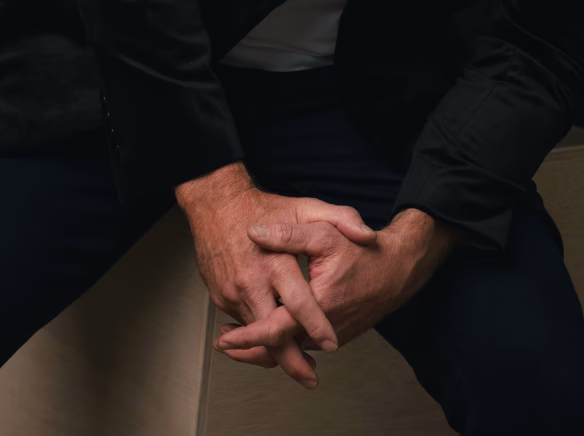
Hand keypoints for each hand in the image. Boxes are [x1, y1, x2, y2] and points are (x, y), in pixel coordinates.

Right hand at [174, 162, 376, 387]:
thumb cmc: (263, 206)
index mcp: (275, 262)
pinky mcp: (221, 297)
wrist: (216, 204)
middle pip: (272, 332)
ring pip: (257, 332)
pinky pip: (244, 322)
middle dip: (292, 360)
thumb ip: (341, 218)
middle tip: (311, 378)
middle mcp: (251, 282)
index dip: (316, 326)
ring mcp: (233, 292)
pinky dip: (259, 333)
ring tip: (297, 365)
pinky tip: (273, 338)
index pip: (298, 303)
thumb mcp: (306, 207)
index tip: (332, 343)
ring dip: (274, 351)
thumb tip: (368, 236)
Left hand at [214, 208, 463, 362]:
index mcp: (319, 305)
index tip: (225, 340)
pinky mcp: (333, 336)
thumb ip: (288, 234)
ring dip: (263, 348)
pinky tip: (265, 331)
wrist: (396, 270)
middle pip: (279, 351)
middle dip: (248, 350)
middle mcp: (324, 329)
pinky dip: (282, 342)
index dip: (247, 337)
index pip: (276, 330)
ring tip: (235, 340)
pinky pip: (302, 345)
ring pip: (291, 351)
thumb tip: (254, 231)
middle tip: (223, 344)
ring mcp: (330, 336)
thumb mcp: (324, 232)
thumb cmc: (361, 250)